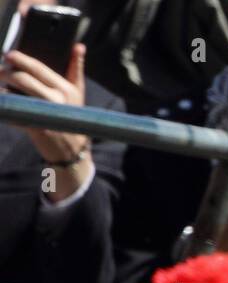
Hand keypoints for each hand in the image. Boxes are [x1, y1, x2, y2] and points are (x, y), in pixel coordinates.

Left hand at [1, 45, 91, 200]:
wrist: (73, 150)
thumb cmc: (73, 116)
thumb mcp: (78, 93)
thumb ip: (76, 68)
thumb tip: (78, 46)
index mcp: (66, 89)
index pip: (38, 68)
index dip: (20, 59)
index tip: (8, 55)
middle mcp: (56, 100)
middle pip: (22, 78)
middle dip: (5, 71)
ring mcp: (45, 114)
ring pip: (14, 93)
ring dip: (1, 87)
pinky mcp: (34, 127)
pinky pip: (13, 112)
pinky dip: (4, 105)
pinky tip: (4, 102)